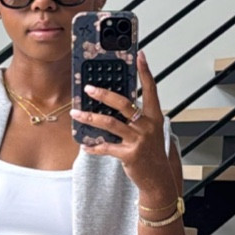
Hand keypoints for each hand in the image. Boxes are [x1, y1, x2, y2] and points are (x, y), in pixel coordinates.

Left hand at [72, 50, 177, 207]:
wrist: (158, 178)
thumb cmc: (151, 152)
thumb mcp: (149, 131)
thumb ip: (136, 117)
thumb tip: (113, 103)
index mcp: (154, 116)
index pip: (151, 89)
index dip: (145, 71)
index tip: (140, 55)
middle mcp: (148, 125)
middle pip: (123, 103)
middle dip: (104, 94)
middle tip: (88, 87)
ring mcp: (139, 140)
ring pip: (110, 123)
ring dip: (90, 117)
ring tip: (76, 113)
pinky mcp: (129, 155)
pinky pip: (106, 147)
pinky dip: (93, 147)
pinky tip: (85, 145)